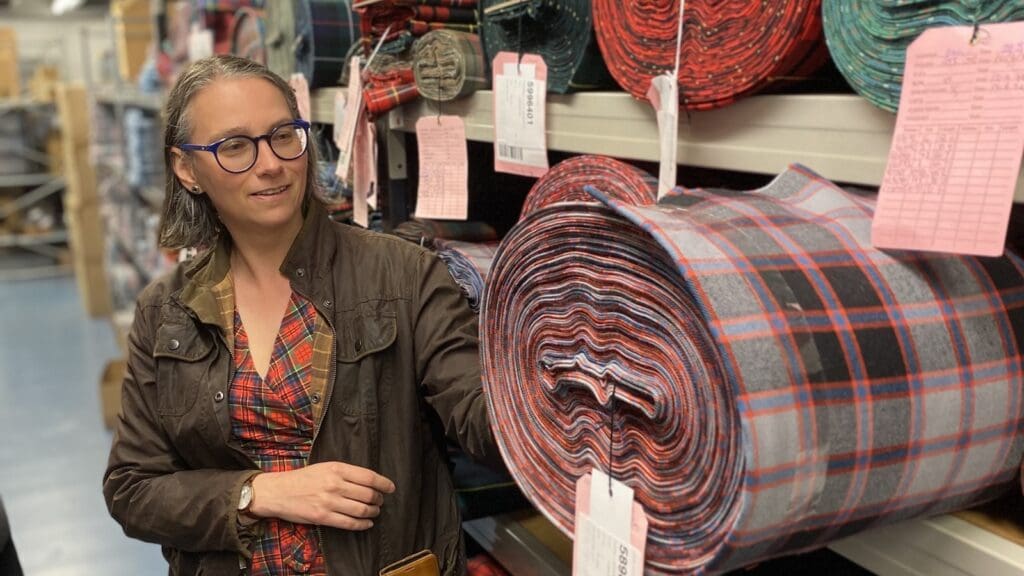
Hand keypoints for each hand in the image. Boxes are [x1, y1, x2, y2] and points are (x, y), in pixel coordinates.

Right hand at [249, 462, 395, 530]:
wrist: (278, 491)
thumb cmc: (303, 478)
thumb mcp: (325, 467)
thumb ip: (346, 473)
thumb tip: (370, 481)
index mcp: (337, 469)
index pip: (369, 477)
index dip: (384, 483)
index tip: (390, 488)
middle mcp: (334, 484)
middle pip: (368, 494)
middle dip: (379, 499)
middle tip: (380, 501)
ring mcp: (329, 502)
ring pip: (361, 510)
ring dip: (373, 512)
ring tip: (374, 511)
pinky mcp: (323, 517)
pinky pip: (349, 523)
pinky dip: (362, 525)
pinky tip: (367, 523)